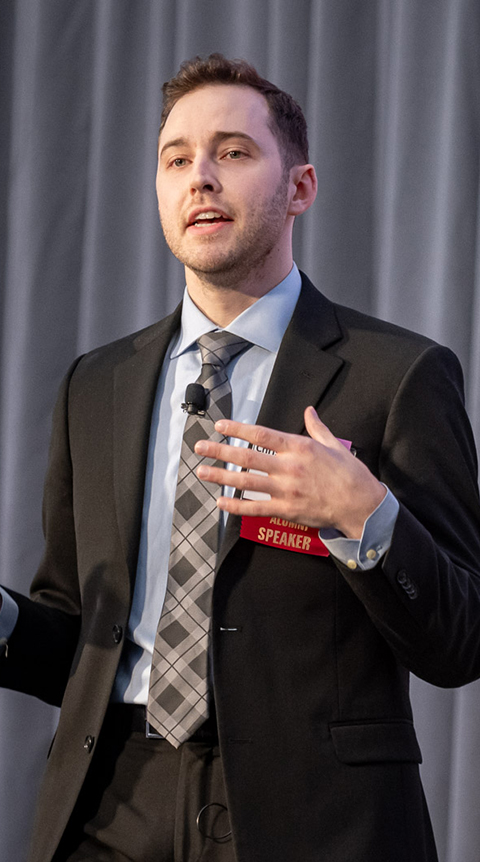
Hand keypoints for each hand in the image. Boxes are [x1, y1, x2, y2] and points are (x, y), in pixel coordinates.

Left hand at [195, 406, 385, 538]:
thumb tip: (309, 411)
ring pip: (246, 481)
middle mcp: (288, 467)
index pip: (261, 435)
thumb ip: (317, 427)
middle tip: (200, 447)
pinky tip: (221, 501)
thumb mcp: (334, 445)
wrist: (361, 505)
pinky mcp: (286, 509)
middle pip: (246, 456)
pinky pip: (256, 508)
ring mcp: (285, 490)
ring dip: (221, 476)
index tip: (220, 425)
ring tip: (201, 472)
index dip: (237, 429)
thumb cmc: (350, 475)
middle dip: (220, 451)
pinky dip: (236, 505)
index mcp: (299, 447)